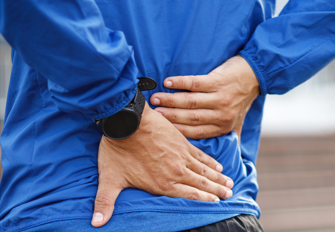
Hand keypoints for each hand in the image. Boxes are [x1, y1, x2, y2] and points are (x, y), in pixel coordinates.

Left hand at [91, 103, 233, 226]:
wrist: (127, 121)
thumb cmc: (117, 150)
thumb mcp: (109, 179)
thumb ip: (105, 202)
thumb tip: (96, 223)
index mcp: (162, 184)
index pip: (190, 196)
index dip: (206, 201)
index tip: (218, 204)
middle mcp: (176, 172)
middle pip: (202, 185)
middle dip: (217, 191)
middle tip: (230, 195)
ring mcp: (182, 156)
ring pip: (205, 171)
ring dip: (218, 178)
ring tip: (229, 183)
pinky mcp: (182, 142)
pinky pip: (201, 155)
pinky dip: (211, 162)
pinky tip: (218, 166)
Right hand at [150, 55, 259, 139]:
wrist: (254, 76)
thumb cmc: (241, 99)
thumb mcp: (236, 121)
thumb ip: (227, 136)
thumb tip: (220, 161)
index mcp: (223, 127)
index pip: (196, 133)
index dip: (177, 132)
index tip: (161, 132)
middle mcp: (222, 114)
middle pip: (190, 118)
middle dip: (169, 117)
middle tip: (153, 115)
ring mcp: (221, 97)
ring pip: (191, 102)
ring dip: (171, 100)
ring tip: (155, 99)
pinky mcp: (218, 81)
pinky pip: (196, 83)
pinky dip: (180, 83)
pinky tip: (168, 83)